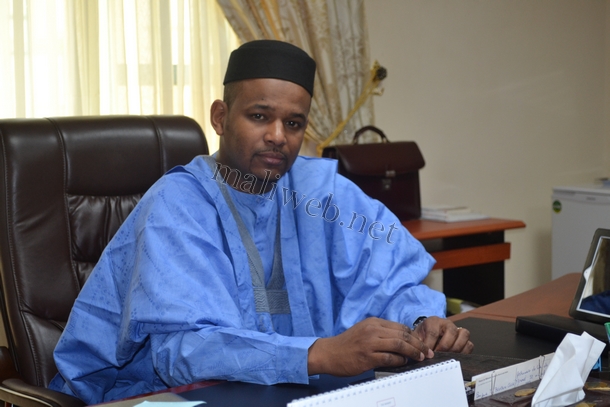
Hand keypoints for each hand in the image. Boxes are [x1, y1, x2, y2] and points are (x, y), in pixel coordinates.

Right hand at [307, 317, 433, 376]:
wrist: (329, 353)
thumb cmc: (346, 344)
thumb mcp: (363, 331)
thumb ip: (380, 333)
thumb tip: (400, 340)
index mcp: (373, 322)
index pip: (400, 327)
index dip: (413, 336)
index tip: (420, 343)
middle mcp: (373, 330)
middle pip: (403, 335)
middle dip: (418, 344)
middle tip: (426, 352)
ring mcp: (370, 343)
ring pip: (399, 345)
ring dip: (413, 352)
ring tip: (420, 358)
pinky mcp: (367, 357)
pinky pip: (389, 358)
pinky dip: (399, 360)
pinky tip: (403, 362)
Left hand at [412, 316, 473, 353]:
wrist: (427, 335)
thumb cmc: (423, 337)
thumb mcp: (417, 338)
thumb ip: (419, 345)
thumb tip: (422, 355)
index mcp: (433, 321)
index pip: (433, 332)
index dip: (430, 345)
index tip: (427, 354)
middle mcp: (447, 323)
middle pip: (452, 332)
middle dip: (444, 346)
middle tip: (438, 355)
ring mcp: (458, 330)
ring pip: (464, 335)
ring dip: (456, 348)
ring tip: (448, 356)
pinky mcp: (464, 339)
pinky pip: (469, 344)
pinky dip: (464, 352)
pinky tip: (455, 357)